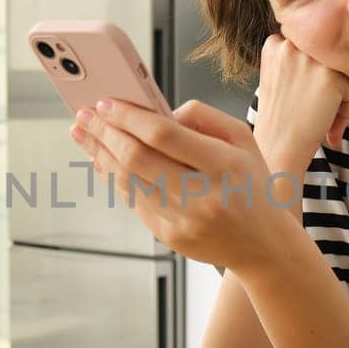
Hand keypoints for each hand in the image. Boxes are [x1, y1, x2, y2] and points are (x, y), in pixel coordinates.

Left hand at [70, 98, 299, 272]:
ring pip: (128, 182)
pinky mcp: (170, 238)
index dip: (129, 116)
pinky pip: (134, 202)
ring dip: (101, 155)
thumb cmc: (251, 183)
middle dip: (105, 133)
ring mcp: (185, 221)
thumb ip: (202, 116)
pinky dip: (114, 178)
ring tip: (84, 134)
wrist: (264, 245)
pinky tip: (102, 161)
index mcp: (224, 165)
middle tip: (84, 115)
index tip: (105, 102)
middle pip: (138, 159)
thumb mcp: (241, 139)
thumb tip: (154, 111)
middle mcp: (204, 197)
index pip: (164, 135)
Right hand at [252, 34, 348, 171]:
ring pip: (340, 72)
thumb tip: (330, 47)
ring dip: (337, 95)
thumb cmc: (280, 119)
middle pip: (327, 59)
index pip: (311, 50)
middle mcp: (290, 45)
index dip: (311, 75)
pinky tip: (326, 125)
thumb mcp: (277, 77)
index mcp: (275, 44)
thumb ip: (296, 58)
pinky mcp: (329, 76)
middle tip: (311, 108)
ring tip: (320, 117)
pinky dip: (345, 110)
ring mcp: (310, 59)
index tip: (303, 97)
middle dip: (325, 82)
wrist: (278, 149)